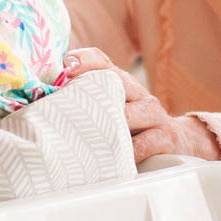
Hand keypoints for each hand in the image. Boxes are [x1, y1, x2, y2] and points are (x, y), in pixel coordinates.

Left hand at [60, 49, 220, 162]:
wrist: (180, 143)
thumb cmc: (134, 128)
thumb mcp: (113, 110)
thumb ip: (87, 104)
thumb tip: (40, 107)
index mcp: (122, 84)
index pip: (102, 61)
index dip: (84, 60)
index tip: (65, 64)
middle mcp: (138, 94)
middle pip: (114, 80)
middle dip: (89, 84)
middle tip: (65, 92)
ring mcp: (153, 115)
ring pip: (126, 114)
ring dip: (104, 123)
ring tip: (81, 132)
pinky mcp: (165, 137)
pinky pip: (141, 145)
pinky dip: (124, 153)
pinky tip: (109, 160)